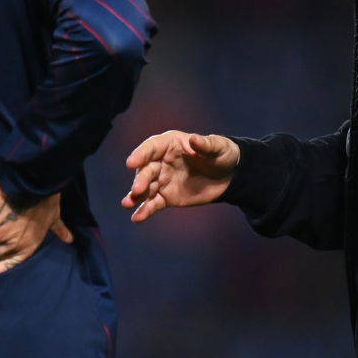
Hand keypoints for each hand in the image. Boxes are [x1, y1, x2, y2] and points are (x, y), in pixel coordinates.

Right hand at [122, 131, 240, 222]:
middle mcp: (162, 161)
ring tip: (127, 204)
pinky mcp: (166, 196)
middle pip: (146, 169)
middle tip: (137, 189)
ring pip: (146, 188)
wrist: (229, 177)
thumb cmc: (222, 155)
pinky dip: (145, 210)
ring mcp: (162, 180)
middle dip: (140, 179)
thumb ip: (206, 144)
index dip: (141, 154)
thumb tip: (194, 139)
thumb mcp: (219, 147)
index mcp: (171, 144)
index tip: (132, 163)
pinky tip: (137, 217)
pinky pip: (153, 203)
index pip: (152, 147)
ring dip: (136, 196)